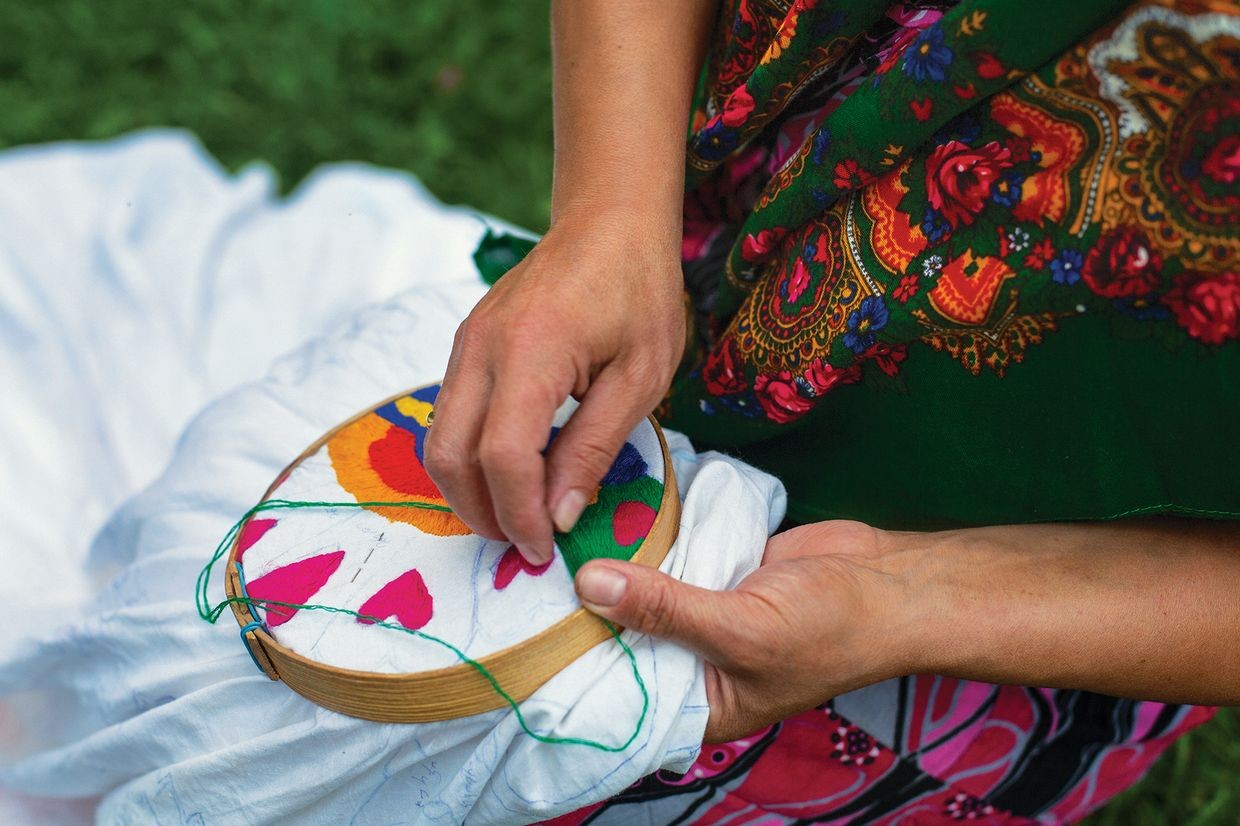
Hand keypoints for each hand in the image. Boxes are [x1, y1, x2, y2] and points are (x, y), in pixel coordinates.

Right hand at [425, 210, 685, 563]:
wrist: (609, 222)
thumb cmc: (639, 292)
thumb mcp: (640, 378)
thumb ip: (594, 448)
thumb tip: (558, 516)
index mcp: (530, 353)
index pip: (501, 458)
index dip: (519, 515)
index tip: (546, 548)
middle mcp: (481, 348)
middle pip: (449, 457)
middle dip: (482, 514)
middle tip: (526, 545)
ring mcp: (465, 344)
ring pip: (438, 441)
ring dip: (469, 491)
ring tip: (517, 517)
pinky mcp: (466, 345)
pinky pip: (450, 417)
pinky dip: (469, 458)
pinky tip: (511, 474)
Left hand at [577, 517, 1239, 741]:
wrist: (892, 581)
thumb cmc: (830, 628)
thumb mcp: (741, 628)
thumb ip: (664, 608)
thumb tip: (587, 585)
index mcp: (693, 706)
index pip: (616, 698)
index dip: (570, 672)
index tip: (520, 640)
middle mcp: (688, 664)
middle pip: (619, 639)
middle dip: (581, 611)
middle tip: (519, 577)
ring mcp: (699, 613)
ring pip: (638, 592)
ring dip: (607, 568)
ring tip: (546, 541)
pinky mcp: (711, 570)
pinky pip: (665, 558)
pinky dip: (640, 540)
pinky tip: (598, 514)